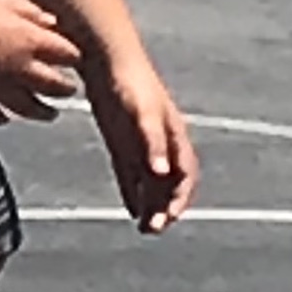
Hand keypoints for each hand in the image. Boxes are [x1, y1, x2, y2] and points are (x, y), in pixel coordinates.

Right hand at [0, 0, 83, 125]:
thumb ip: (33, 14)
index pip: (69, 55)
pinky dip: (3, 117)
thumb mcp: (6, 2)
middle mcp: (18, 68)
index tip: (72, 59)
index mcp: (29, 41)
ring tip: (48, 113)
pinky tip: (6, 115)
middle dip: (66, 88)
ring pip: (30, 109)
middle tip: (68, 89)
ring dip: (43, 112)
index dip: (73, 57)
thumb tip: (51, 23)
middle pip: (56, 87)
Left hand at [91, 56, 198, 234]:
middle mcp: (162, 144)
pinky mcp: (124, 143)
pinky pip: (133, 174)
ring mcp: (143, 144)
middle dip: (165, 208)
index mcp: (174, 137)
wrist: (107, 61)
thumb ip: (152, 143)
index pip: (185, 175)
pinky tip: (131, 209)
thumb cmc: (130, 85)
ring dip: (151, 205)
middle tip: (152, 230)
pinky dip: (135, 192)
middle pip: (170, 184)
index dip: (180, 198)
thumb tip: (163, 174)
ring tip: (143, 228)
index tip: (169, 218)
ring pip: (153, 183)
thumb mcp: (142, 114)